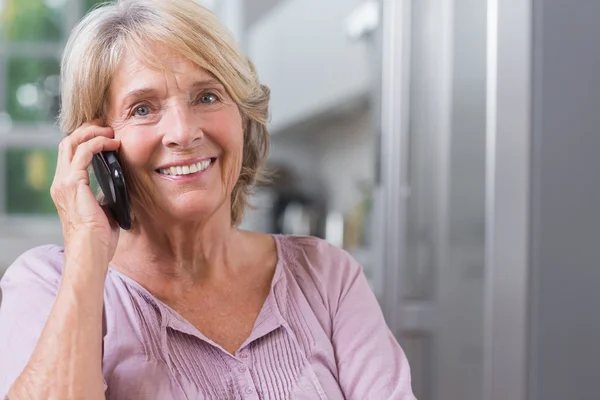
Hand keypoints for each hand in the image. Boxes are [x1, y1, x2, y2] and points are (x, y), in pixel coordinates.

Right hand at [51, 120, 121, 264]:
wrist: (90, 254)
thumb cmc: (98, 239)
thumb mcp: (104, 210)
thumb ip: (106, 194)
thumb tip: (119, 184)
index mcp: (67, 188)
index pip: (70, 154)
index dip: (85, 139)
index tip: (105, 134)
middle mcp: (61, 183)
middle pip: (67, 142)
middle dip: (87, 129)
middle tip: (107, 125)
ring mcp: (64, 183)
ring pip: (72, 142)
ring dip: (93, 133)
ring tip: (111, 132)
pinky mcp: (74, 184)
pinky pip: (84, 153)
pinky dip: (98, 143)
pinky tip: (113, 144)